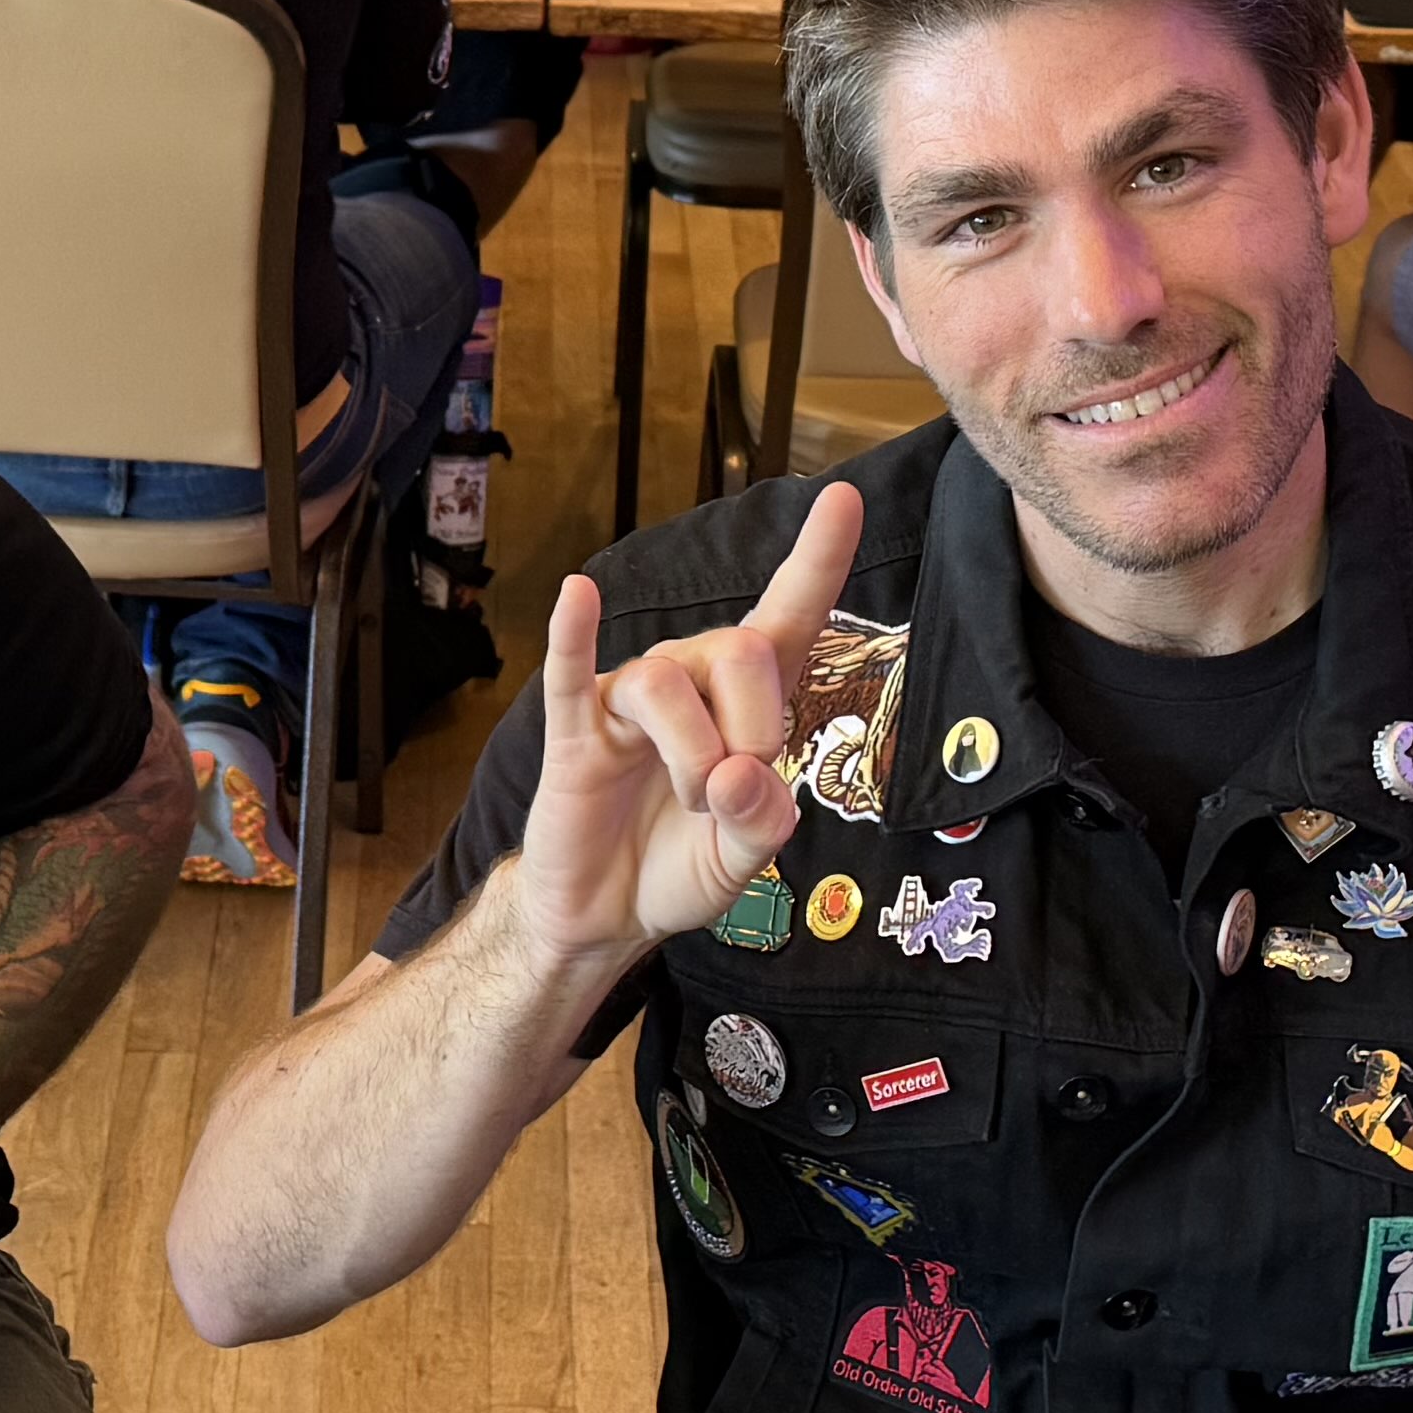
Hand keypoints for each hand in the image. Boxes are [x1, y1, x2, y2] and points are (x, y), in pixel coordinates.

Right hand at [503, 476, 864, 973]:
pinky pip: (570, 670)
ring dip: (692, 757)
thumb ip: (762, 821)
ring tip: (688, 804)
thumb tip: (738, 772)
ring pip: (670, 684)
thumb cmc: (679, 867)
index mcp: (747, 702)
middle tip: (733, 793)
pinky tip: (578, 594)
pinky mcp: (576, 729)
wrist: (606, 915)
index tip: (842, 497)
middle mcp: (692, 680)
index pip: (789, 615)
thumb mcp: (746, 861)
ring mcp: (629, 701)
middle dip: (753, 729)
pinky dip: (573, 631)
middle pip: (741, 651)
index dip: (817, 558)